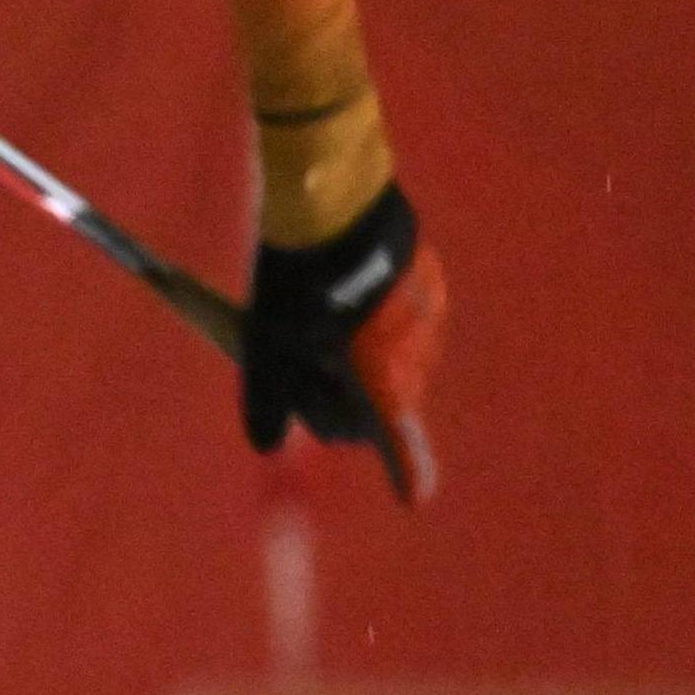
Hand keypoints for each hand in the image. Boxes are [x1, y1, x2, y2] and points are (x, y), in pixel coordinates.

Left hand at [242, 180, 445, 502]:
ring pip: (392, 353)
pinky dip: (374, 316)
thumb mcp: (269, 341)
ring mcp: (431, 317)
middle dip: (342, 394)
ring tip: (313, 318)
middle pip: (381, 399)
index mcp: (383, 381)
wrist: (333, 198)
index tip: (414, 497)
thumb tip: (263, 444)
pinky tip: (337, 289)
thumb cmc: (297, 279)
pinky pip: (400, 315)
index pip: (397, 439)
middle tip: (299, 367)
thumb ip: (268, 396)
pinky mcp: (429, 280)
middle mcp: (419, 357)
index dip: (405, 469)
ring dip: (360, 352)